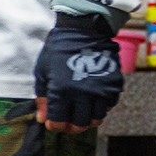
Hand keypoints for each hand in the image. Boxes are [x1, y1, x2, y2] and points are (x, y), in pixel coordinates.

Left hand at [34, 16, 122, 133]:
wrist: (84, 29)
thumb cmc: (58, 49)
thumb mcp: (43, 72)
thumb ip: (43, 97)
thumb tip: (43, 119)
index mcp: (61, 91)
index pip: (59, 122)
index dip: (55, 126)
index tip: (53, 122)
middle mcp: (82, 94)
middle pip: (80, 124)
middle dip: (71, 127)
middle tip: (68, 121)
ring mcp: (100, 89)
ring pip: (97, 118)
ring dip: (88, 119)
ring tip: (81, 113)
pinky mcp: (113, 84)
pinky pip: (109, 105)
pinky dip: (101, 107)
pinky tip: (94, 100)